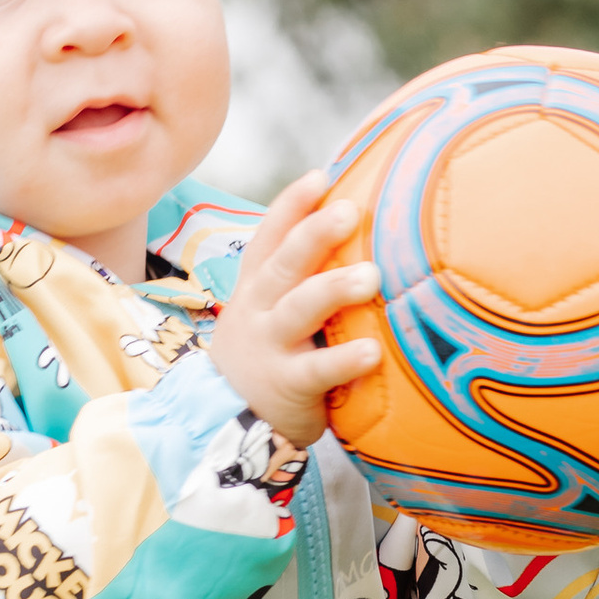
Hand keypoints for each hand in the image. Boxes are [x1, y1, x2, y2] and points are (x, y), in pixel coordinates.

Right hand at [208, 170, 381, 447]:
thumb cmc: (268, 354)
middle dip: (315, 233)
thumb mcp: (272, 310)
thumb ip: (304, 278)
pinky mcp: (287, 385)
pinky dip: (345, 360)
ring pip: (299, 309)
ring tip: (371, 276)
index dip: (293, 205)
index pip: (271, 235)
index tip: (321, 176)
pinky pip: (317, 370)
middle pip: (284, 262)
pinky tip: (374, 352)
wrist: (224, 422)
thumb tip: (361, 231)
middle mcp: (260, 308)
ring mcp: (270, 345)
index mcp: (258, 284)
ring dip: (335, 289)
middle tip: (351, 211)